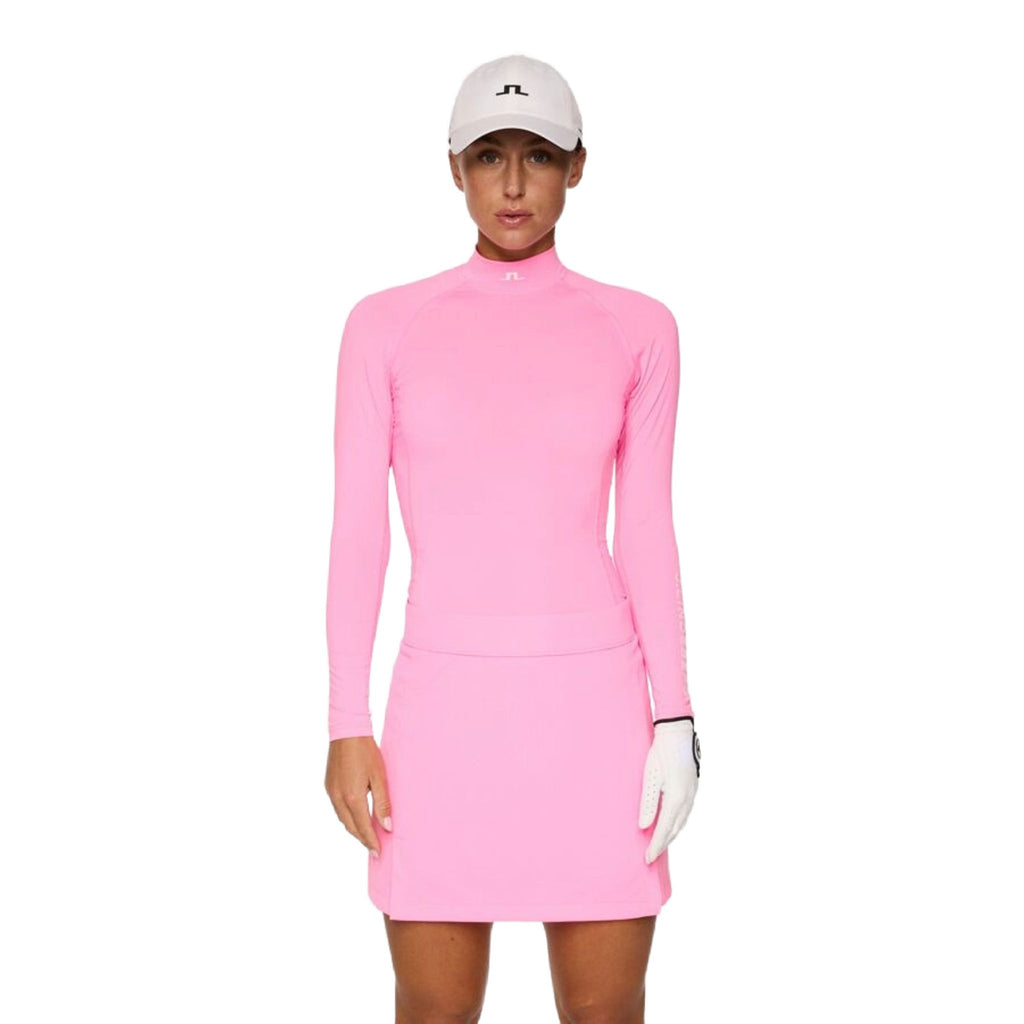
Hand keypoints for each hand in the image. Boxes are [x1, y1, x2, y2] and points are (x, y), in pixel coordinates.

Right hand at [325, 736, 392, 856]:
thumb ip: (383, 803)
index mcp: (353, 797)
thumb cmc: (366, 752)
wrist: (347, 732)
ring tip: (368, 835)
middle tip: (374, 848)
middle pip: (350, 827)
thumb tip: (387, 826)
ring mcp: (331, 792)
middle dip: (362, 839)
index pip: (363, 827)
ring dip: (354, 829)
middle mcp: (338, 798)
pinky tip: (356, 817)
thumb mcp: (379, 777)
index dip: (371, 841)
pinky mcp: (328, 786)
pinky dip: (347, 817)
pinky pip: (338, 809)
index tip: (378, 853)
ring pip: (342, 819)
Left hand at [639, 718, 699, 863]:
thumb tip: (644, 826)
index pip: (664, 829)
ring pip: (681, 822)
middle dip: (663, 844)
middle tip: (651, 856)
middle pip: (675, 829)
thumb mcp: (650, 776)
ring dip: (670, 835)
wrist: (678, 732)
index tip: (647, 859)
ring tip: (659, 844)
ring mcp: (692, 794)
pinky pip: (685, 813)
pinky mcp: (692, 788)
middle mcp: (687, 799)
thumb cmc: (661, 752)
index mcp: (676, 798)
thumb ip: (648, 803)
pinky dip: (676, 823)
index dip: (655, 845)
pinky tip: (669, 824)